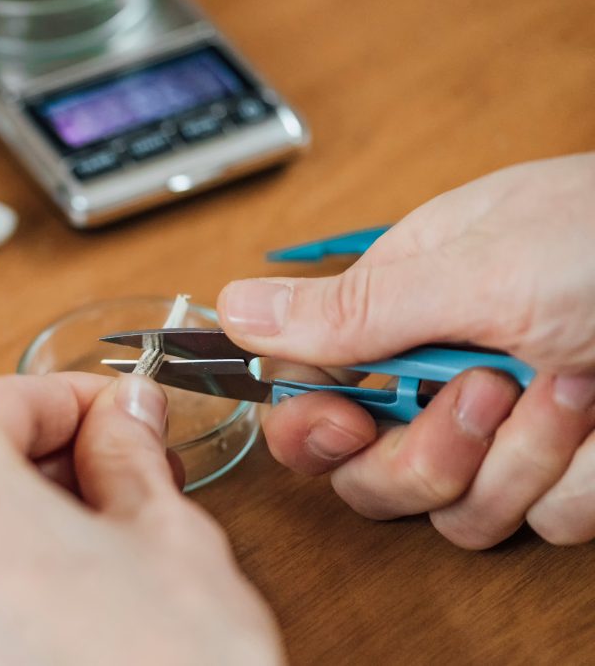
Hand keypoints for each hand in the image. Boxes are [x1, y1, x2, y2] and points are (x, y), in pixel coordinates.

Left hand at [0, 373, 283, 664]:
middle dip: (41, 463)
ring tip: (88, 554)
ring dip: (6, 525)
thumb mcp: (169, 540)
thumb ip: (127, 454)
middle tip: (115, 476)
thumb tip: (120, 416)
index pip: (0, 401)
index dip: (69, 399)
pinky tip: (44, 615)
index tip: (112, 413)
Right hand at [218, 153, 594, 547]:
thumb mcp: (479, 267)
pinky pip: (541, 523)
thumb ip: (350, 308)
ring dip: (518, 459)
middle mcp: (441, 380)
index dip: (307, 428)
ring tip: (575, 386)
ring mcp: (506, 436)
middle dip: (422, 454)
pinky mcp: (566, 478)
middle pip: (368, 477)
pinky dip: (580, 479)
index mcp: (400, 314)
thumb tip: (231, 307)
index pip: (308, 395)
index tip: (334, 426)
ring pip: (454, 513)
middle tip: (478, 397)